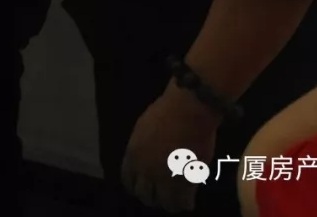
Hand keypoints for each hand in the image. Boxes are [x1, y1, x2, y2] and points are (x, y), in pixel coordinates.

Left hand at [121, 86, 219, 212]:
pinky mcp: (186, 179)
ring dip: (169, 204)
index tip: (141, 188)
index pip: (128, 180)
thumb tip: (143, 159)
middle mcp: (146, 170)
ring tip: (174, 203)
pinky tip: (188, 203)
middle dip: (151, 198)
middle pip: (144, 195)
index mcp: (133, 155)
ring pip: (165, 202)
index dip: (135, 186)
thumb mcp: (142, 129)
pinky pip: (183, 201)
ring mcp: (166, 177)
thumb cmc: (165, 112)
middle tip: (159, 197)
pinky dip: (186, 203)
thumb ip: (141, 148)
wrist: (186, 111)